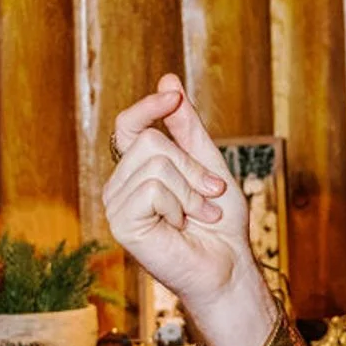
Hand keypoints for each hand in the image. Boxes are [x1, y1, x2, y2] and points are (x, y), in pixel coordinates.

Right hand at [101, 75, 276, 345]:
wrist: (228, 265)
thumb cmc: (220, 222)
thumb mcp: (209, 163)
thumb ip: (187, 127)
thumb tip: (168, 80)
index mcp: (138, 170)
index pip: (128, 125)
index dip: (148, 106)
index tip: (172, 95)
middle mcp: (121, 185)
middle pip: (150, 141)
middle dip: (192, 165)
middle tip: (211, 194)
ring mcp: (117, 204)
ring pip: (155, 162)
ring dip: (191, 189)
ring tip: (201, 214)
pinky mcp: (121, 223)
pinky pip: (153, 188)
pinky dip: (180, 205)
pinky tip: (182, 226)